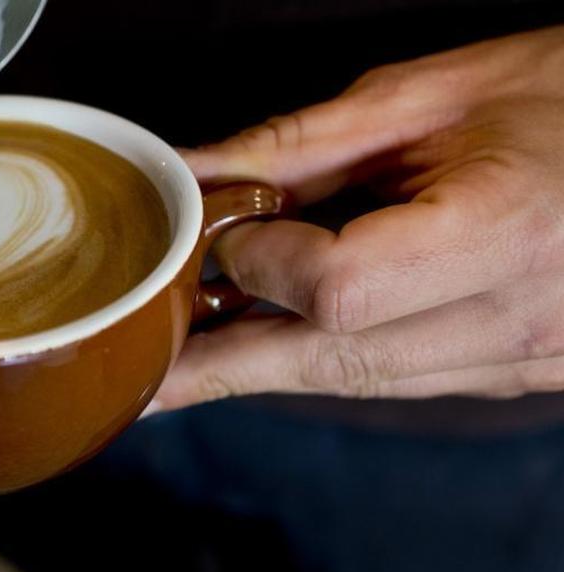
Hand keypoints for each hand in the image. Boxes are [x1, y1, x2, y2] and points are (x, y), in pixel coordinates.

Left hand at [155, 25, 563, 408]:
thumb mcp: (434, 95)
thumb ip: (305, 143)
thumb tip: (198, 171)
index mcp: (503, 232)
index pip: (340, 287)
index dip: (265, 261)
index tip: (230, 230)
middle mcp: (517, 317)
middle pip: (334, 362)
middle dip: (223, 370)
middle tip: (143, 379)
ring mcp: (524, 358)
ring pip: (361, 382)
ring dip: (267, 372)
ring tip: (190, 368)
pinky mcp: (518, 371)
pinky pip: (401, 377)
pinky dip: (331, 358)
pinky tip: (280, 347)